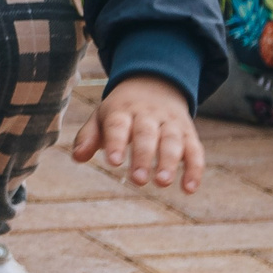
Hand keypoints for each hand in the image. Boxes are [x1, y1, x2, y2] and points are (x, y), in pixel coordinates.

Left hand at [72, 76, 203, 191]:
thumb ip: (88, 137)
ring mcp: (171, 123)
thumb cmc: (121, 111)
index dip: (116, 142)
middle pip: (147, 134)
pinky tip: (189, 189)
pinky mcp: (188, 133)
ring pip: (172, 140)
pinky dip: (194, 169)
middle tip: (139, 180)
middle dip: (144, 156)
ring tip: (162, 183)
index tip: (114, 162)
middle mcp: (148, 115)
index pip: (118, 125)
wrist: (155, 83)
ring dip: (169, 162)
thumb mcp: (101, 117)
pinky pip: (195, 150)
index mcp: (122, 110)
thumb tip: (77, 158)